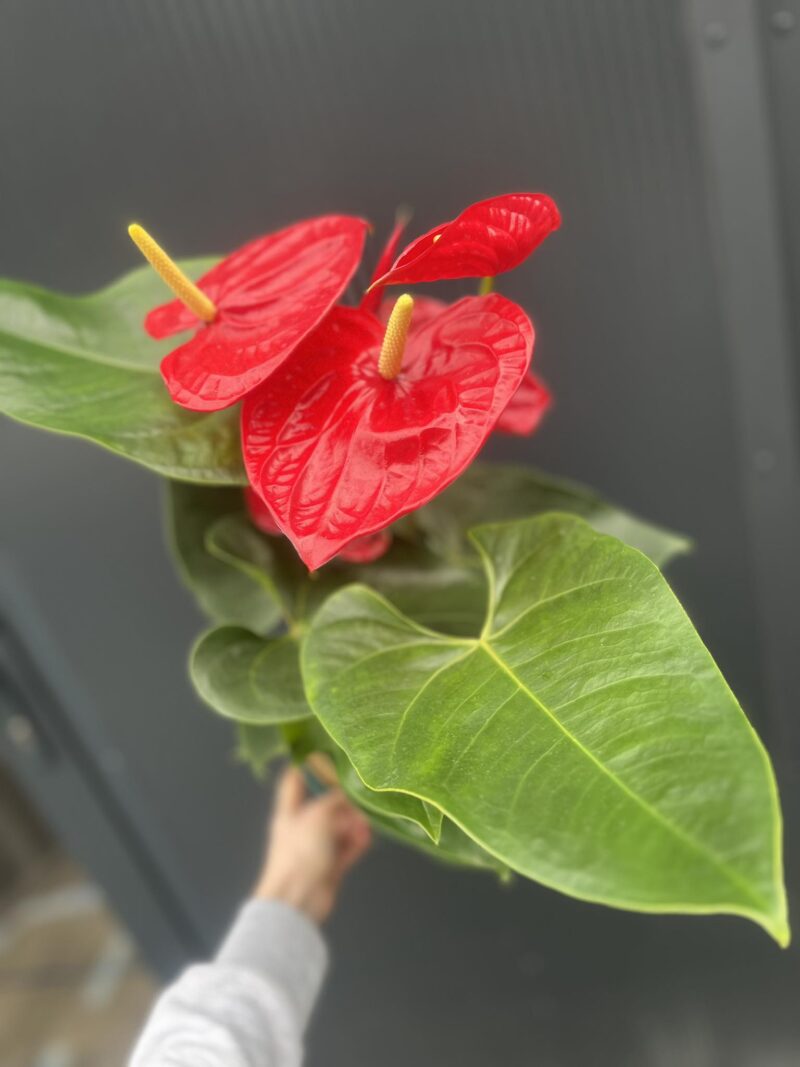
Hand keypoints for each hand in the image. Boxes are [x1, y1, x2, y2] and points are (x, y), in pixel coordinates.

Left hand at [253, 765, 371, 923]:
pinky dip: (357, 843)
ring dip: (354, 823)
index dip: (307, 765)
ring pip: (339, 827)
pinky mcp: (330, 866)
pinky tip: (367, 838)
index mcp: (290, 810)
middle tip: (362, 794)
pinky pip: (347, 848)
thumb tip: (349, 791)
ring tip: (367, 821)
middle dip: (344, 799)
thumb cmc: (300, 851)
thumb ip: (335, 799)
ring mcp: (317, 847)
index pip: (295, 780)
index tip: (328, 754)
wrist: (297, 900)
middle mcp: (302, 826)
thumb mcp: (318, 815)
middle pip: (324, 804)